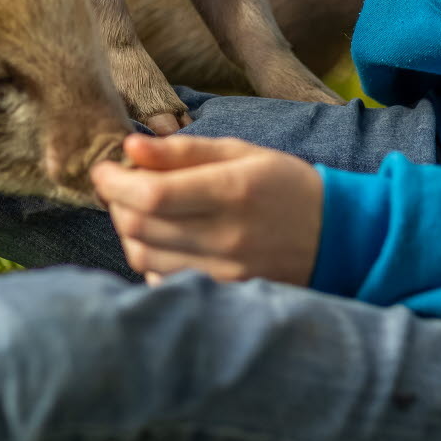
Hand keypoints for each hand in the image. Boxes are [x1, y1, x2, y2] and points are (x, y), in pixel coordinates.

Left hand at [92, 134, 322, 286]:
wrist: (336, 237)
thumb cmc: (283, 185)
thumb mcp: (240, 153)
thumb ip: (183, 151)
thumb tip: (130, 146)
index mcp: (231, 192)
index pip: (150, 195)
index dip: (113, 182)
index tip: (104, 169)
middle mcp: (226, 237)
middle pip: (139, 227)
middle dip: (116, 204)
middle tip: (121, 187)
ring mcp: (225, 272)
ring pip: (143, 257)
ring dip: (129, 231)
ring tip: (141, 211)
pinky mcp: (223, 294)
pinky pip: (162, 280)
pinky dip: (150, 259)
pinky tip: (165, 240)